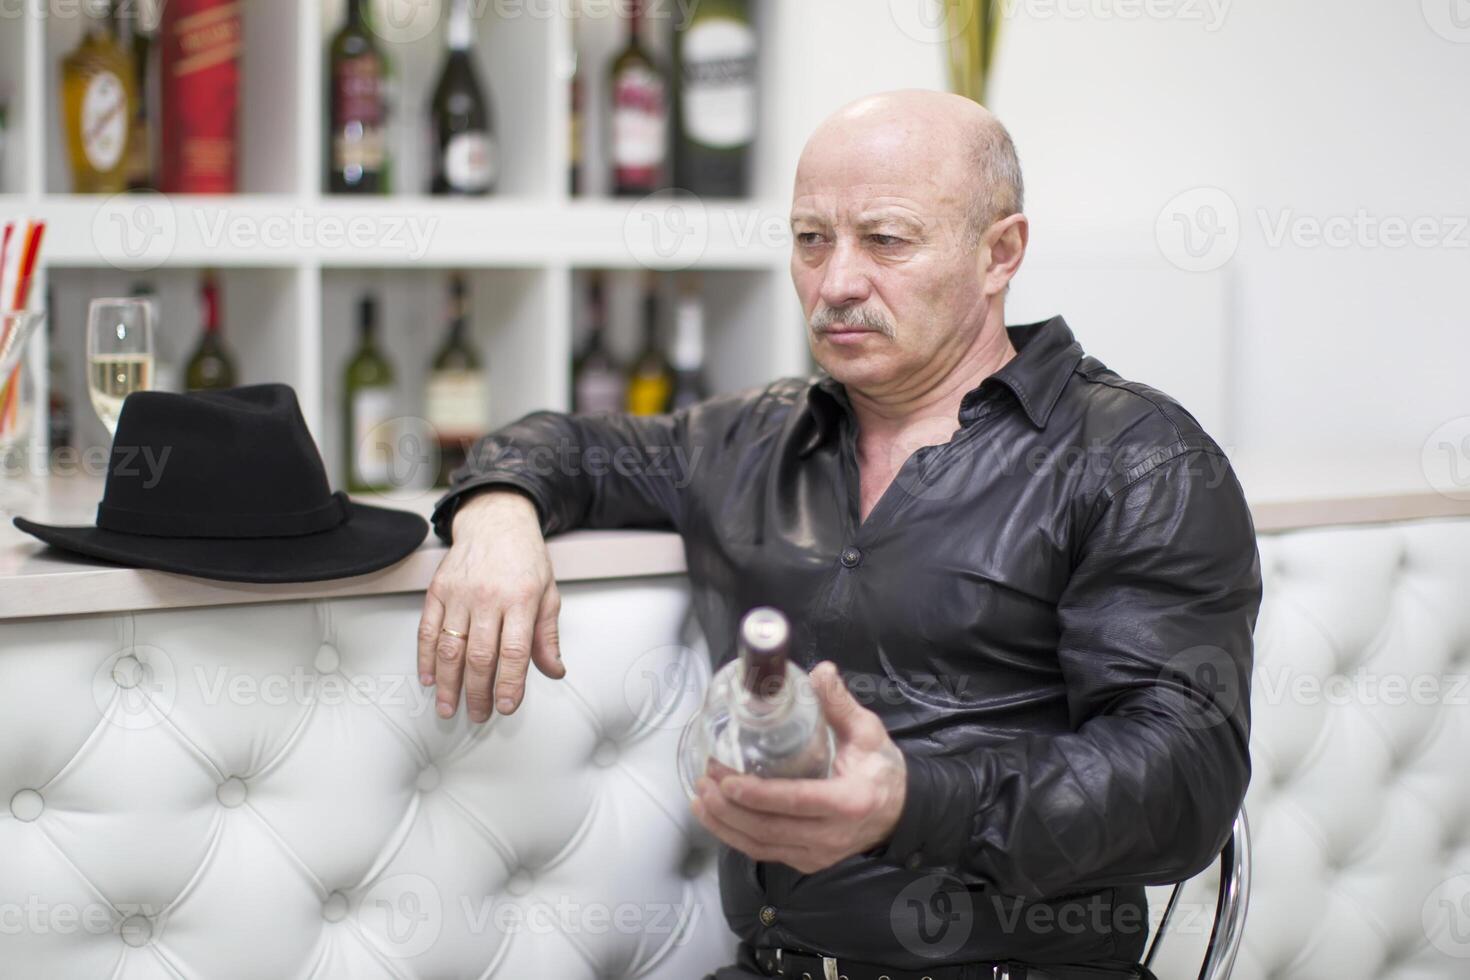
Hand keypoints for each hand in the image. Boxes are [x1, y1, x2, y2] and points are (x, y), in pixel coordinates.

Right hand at [417, 490, 565, 722]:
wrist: (496, 520)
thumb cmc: (524, 558)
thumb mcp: (548, 593)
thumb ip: (547, 636)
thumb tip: (554, 670)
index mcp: (520, 599)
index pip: (514, 652)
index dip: (509, 684)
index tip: (506, 706)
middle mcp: (488, 597)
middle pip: (479, 656)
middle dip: (477, 693)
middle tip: (478, 715)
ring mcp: (459, 593)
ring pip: (449, 648)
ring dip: (447, 683)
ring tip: (449, 707)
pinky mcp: (437, 590)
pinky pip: (427, 630)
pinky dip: (425, 658)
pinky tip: (428, 678)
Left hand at [690, 661, 906, 873]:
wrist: (899, 811)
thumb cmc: (880, 768)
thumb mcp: (867, 732)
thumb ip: (840, 704)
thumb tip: (820, 671)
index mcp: (849, 801)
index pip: (797, 801)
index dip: (758, 794)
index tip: (727, 780)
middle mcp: (830, 835)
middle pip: (769, 828)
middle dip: (729, 807)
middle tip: (705, 779)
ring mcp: (816, 854)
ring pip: (761, 845)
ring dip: (724, 824)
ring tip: (699, 796)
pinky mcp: (805, 861)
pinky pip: (764, 852)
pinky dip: (734, 836)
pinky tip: (714, 816)